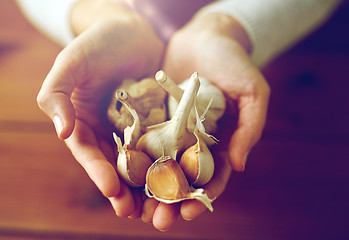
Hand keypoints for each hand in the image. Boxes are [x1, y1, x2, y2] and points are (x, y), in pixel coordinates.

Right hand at [37, 0, 163, 216]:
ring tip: (161, 208)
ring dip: (150, 187)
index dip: (99, 173)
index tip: (113, 190)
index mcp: (85, 123)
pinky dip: (171, 164)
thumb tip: (61, 133)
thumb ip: (57, 94)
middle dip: (126, 192)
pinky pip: (165, 146)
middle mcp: (109, 131)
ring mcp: (135, 129)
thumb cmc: (98, 42)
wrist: (132, 30)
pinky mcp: (158, 123)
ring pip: (142, 164)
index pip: (89, 153)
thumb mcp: (71, 62)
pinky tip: (182, 179)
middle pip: (116, 167)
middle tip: (138, 213)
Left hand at [141, 12, 269, 229]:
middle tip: (158, 220)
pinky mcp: (153, 118)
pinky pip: (143, 141)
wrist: (205, 36)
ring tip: (135, 208)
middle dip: (170, 202)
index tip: (189, 212)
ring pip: (159, 167)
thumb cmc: (234, 62)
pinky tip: (123, 175)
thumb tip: (239, 166)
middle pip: (182, 179)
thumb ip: (250, 128)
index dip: (202, 196)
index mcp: (220, 142)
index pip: (212, 177)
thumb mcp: (252, 93)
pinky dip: (134, 160)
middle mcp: (194, 142)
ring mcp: (173, 131)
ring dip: (149, 190)